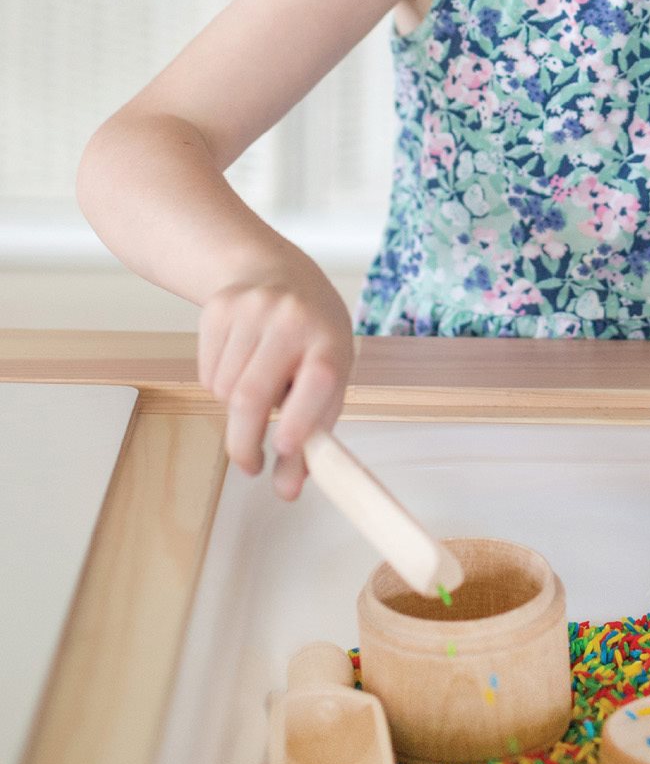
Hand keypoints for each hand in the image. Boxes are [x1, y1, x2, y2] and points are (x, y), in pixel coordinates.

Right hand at [198, 268, 355, 500]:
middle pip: (251, 396)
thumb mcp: (329, 378)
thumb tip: (288, 490)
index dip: (299, 420)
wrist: (277, 273)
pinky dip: (218, 385)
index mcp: (329, 339)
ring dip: (235, 408)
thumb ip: (312, 436)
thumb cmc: (312, 338)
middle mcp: (291, 318)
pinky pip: (205, 374)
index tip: (281, 451)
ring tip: (259, 387)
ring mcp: (251, 309)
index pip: (317, 381)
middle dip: (244, 442)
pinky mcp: (218, 309)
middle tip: (250, 464)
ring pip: (224, 390)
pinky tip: (240, 364)